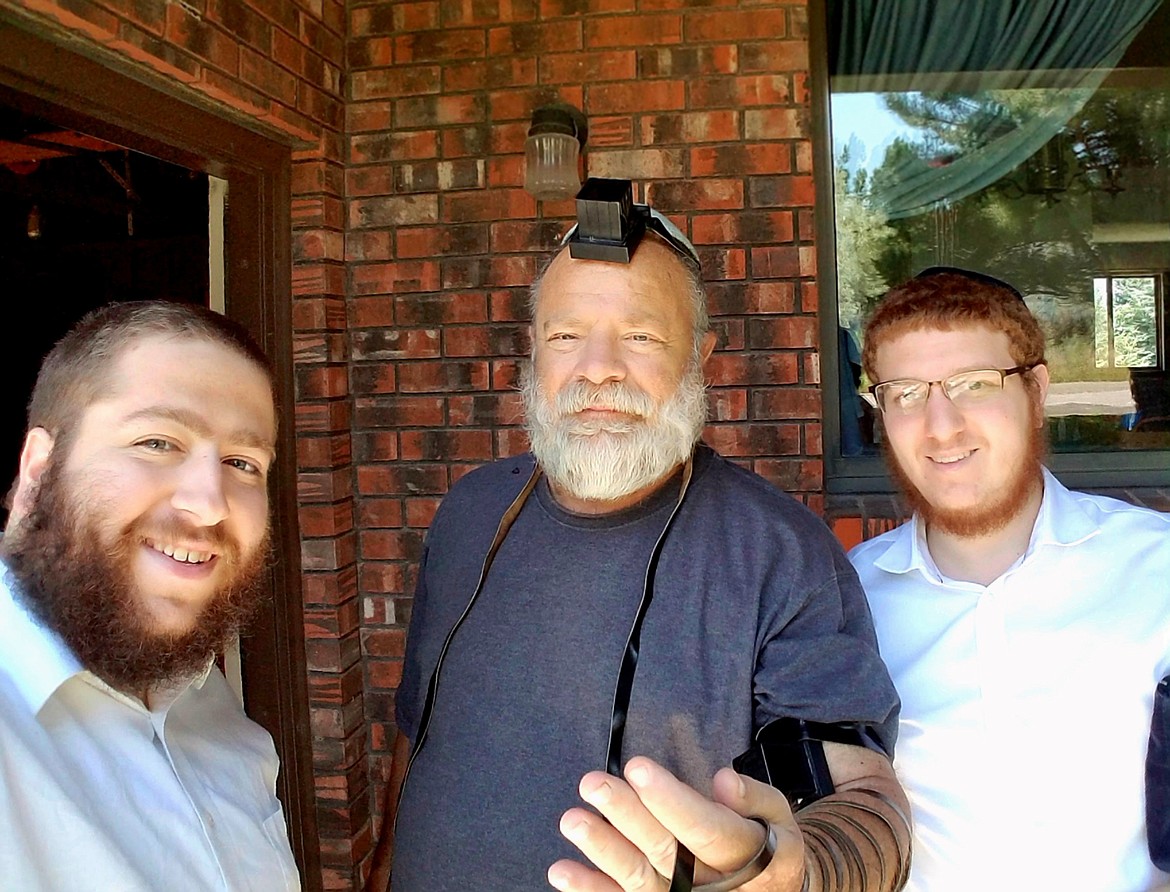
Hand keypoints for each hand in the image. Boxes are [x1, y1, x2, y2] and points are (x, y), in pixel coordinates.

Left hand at [547, 757, 805, 891]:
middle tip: (593, 784)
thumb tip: (723, 780)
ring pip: (641, 881)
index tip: (638, 768)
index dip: (671, 799)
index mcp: (751, 857)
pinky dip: (594, 890)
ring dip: (603, 851)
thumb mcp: (776, 818)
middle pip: (667, 853)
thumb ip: (754, 798)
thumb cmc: (768, 845)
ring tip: (572, 820)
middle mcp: (718, 888)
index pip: (707, 828)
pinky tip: (563, 870)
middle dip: (627, 817)